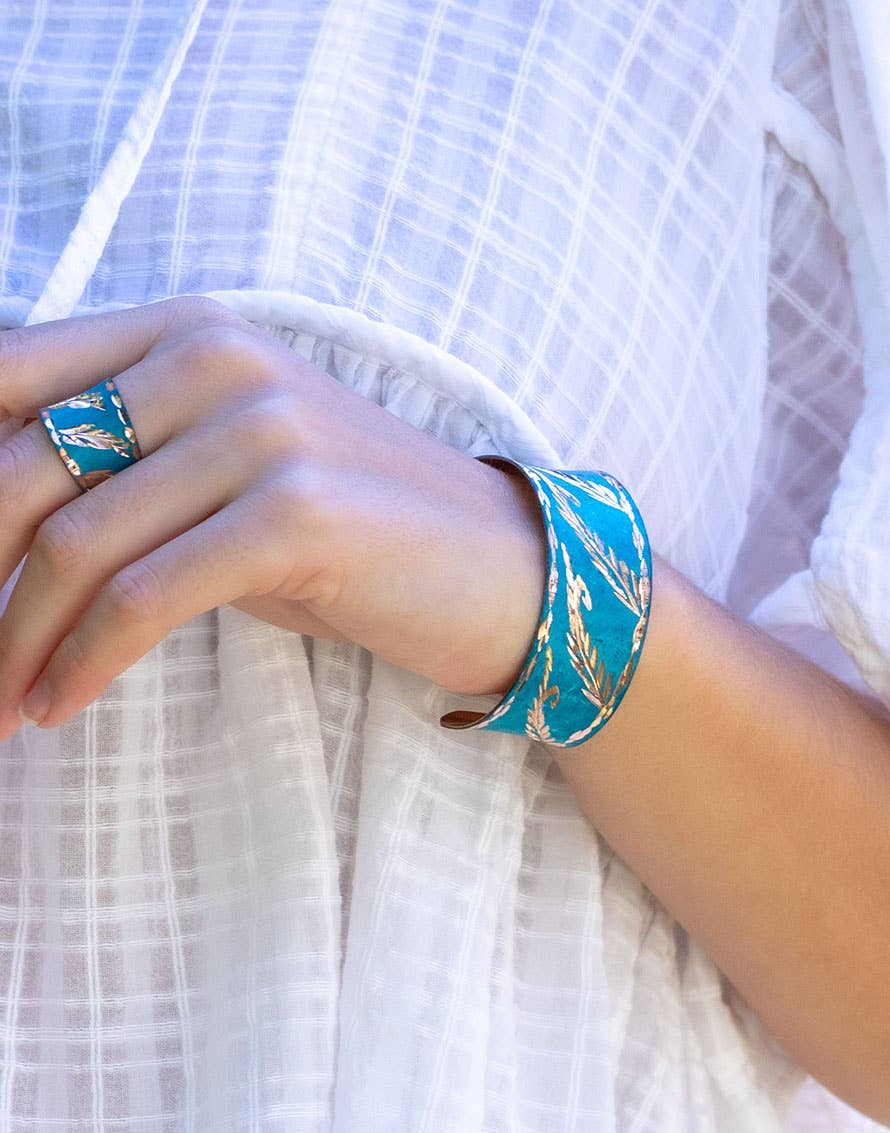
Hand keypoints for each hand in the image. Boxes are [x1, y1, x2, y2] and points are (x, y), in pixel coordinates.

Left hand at [0, 296, 546, 737]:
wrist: (500, 569)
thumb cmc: (354, 532)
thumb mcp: (228, 475)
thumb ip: (124, 468)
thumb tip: (0, 530)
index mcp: (189, 332)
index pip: (5, 379)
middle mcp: (219, 358)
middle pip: (22, 469)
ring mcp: (263, 429)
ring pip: (73, 544)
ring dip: (12, 642)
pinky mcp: (297, 510)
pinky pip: (143, 597)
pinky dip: (82, 662)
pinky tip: (60, 703)